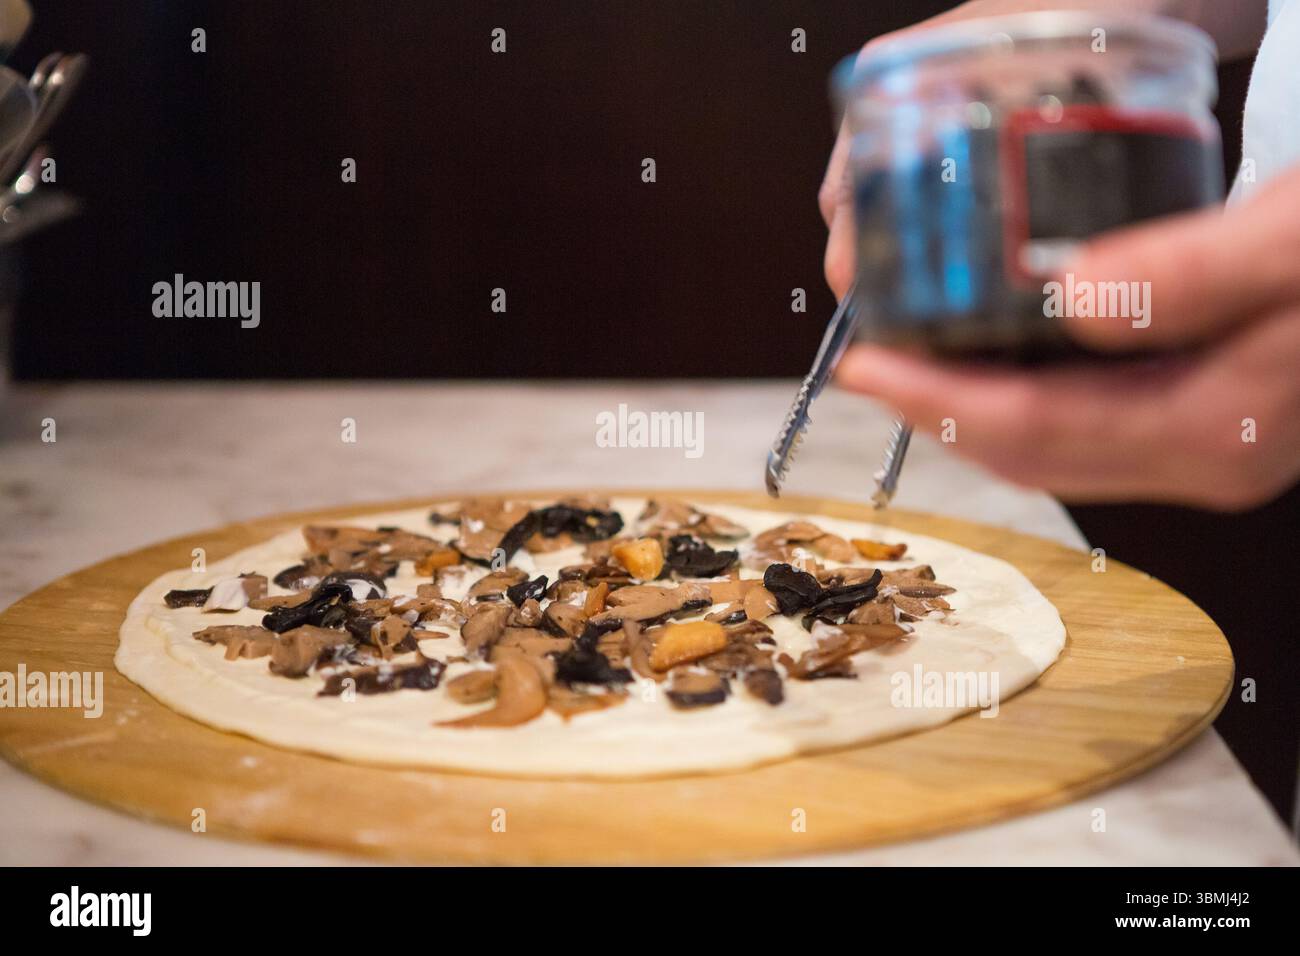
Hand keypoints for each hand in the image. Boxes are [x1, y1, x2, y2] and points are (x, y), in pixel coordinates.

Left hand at [831, 168, 1299, 510]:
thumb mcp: (1297, 244)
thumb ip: (1190, 276)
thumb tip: (1072, 299)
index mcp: (1214, 430)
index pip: (1031, 433)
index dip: (934, 402)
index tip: (867, 361)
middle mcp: (1204, 454)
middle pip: (1027, 451)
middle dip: (937, 410)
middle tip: (870, 356)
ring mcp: (1207, 438)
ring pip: (1052, 439)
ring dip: (972, 401)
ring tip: (912, 351)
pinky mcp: (1209, 409)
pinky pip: (1086, 414)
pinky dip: (1023, 385)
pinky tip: (996, 342)